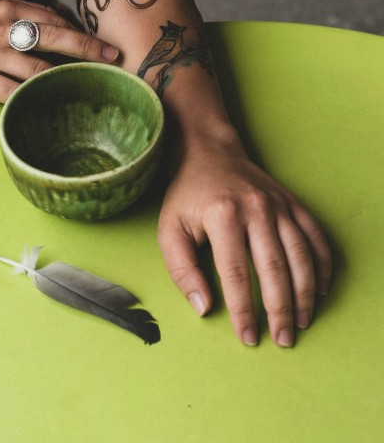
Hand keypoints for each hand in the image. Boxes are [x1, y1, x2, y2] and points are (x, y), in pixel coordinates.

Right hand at [0, 0, 118, 102]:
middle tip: (112, 57)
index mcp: (8, 9)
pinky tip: (51, 104)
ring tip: (87, 88)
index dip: (82, 32)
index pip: (54, 19)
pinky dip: (33, 99)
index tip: (105, 45)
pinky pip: (12, 92)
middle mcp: (0, 28)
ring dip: (65, 79)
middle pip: (53, 37)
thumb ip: (26, 16)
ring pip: (37, 68)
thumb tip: (66, 22)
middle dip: (87, 48)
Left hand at [157, 133, 331, 346]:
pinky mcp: (291, 202)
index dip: (244, 310)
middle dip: (281, 309)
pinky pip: (314, 235)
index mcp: (223, 216)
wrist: (209, 152)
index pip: (237, 274)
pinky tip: (319, 288)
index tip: (248, 336)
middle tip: (283, 339)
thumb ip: (182, 270)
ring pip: (300, 254)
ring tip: (302, 321)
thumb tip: (204, 307)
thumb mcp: (169, 229)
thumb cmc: (187, 195)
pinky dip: (322, 263)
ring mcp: (277, 204)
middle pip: (274, 268)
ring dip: (305, 292)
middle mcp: (255, 209)